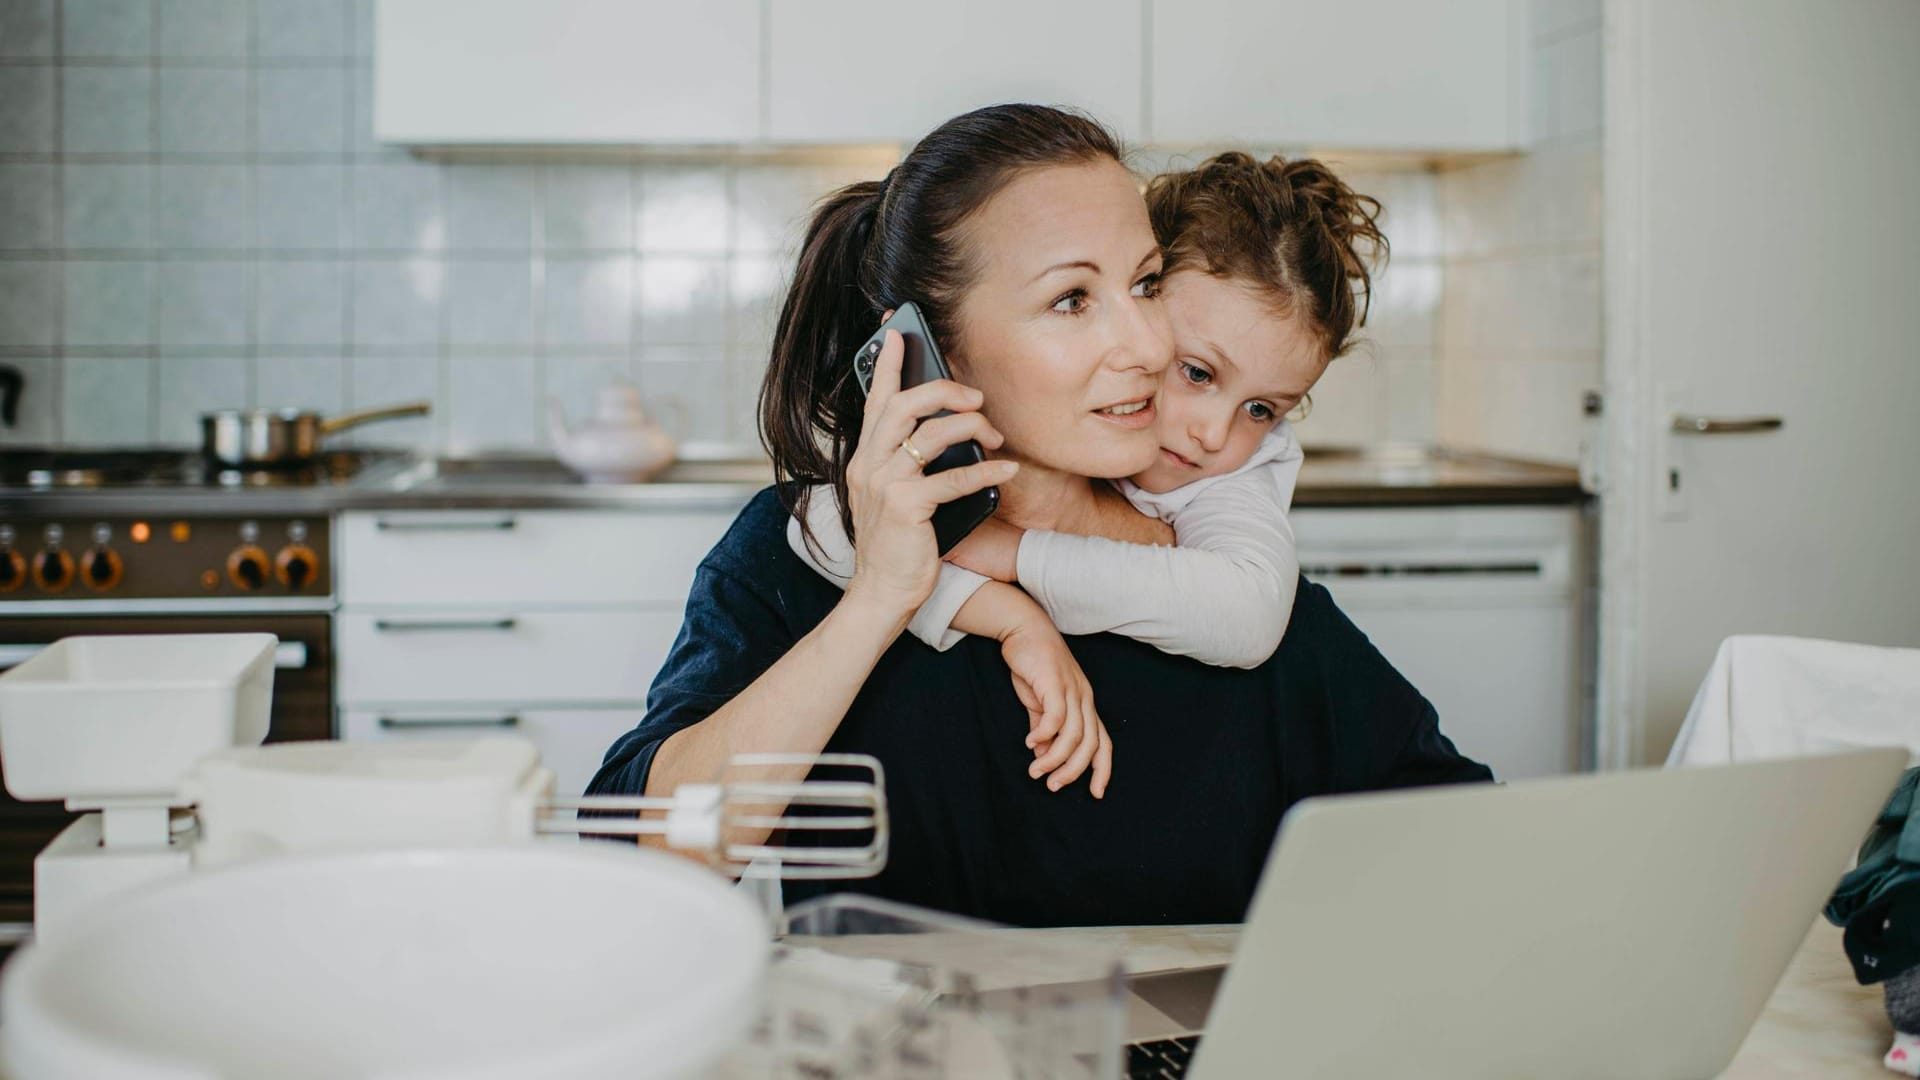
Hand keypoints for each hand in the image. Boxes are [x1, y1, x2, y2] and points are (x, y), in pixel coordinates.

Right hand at [843, 329, 1017, 618]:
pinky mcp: (907, 507)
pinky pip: (953, 478)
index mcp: (864, 458)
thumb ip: (905, 464)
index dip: (887, 364)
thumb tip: (945, 435)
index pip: (875, 401)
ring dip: (971, 428)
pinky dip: (985, 471)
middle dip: (944, 391)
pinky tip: (1006, 470)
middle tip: (974, 397)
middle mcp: (869, 464)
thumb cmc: (895, 546)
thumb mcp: (891, 497)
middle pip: (905, 405)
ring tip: (996, 435)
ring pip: (931, 434)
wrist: (880, 593)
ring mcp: (885, 484)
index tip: (897, 332)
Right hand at [999, 618, 1111, 797]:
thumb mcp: (1039, 702)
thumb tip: (1042, 754)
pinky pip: (1055, 717)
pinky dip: (1044, 734)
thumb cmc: (1034, 666)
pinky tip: (1029, 743)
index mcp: (1085, 706)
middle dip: (1073, 771)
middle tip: (1053, 786)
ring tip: (1036, 770)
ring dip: (1055, 758)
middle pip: (1090, 745)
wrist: (1024, 629)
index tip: (1096, 794)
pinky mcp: (1055, 683)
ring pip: (1073, 735)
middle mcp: (1084, 699)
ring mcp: (1073, 690)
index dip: (1102, 770)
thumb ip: (1043, 728)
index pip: (1103, 743)